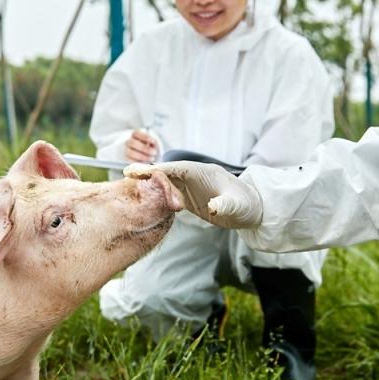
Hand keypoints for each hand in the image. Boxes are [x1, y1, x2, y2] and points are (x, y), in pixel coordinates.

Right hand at [124, 129, 158, 162]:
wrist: (143, 152)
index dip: (145, 137)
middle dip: (144, 148)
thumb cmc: (149, 145)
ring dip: (141, 156)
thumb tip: (153, 145)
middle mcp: (129, 141)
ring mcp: (127, 150)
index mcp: (135, 134)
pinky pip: (130, 160)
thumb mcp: (151, 142)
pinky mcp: (127, 158)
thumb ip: (152, 142)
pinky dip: (138, 162)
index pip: (137, 133)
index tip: (153, 141)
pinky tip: (146, 162)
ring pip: (130, 152)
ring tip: (151, 158)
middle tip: (154, 152)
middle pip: (133, 143)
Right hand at [125, 161, 262, 228]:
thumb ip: (225, 205)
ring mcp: (190, 186)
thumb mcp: (237, 207)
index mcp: (203, 173)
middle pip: (166, 173)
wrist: (251, 210)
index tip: (139, 171)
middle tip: (126, 176)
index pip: (175, 168)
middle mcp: (194, 176)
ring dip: (149, 184)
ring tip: (129, 186)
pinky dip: (155, 194)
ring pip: (165, 182)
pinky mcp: (188, 197)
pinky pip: (168, 193)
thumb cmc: (246, 205)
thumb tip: (214, 208)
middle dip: (147, 173)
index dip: (157, 169)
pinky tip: (142, 198)